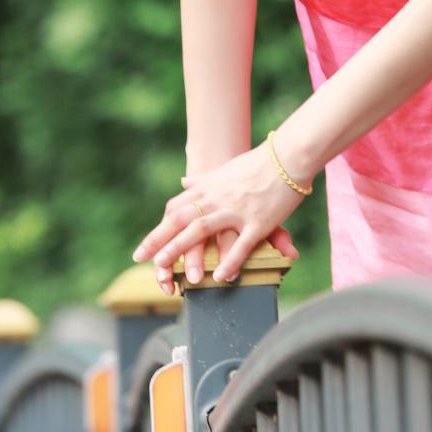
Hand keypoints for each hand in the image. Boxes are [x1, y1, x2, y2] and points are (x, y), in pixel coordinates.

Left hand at [132, 141, 306, 288]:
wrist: (289, 155)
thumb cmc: (259, 162)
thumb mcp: (225, 170)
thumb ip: (204, 180)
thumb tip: (184, 182)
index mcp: (210, 187)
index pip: (177, 209)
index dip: (159, 229)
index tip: (144, 247)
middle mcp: (217, 198)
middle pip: (181, 219)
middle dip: (159, 240)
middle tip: (141, 258)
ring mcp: (236, 209)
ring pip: (202, 229)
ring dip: (181, 248)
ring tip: (165, 267)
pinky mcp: (258, 220)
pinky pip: (241, 244)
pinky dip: (229, 261)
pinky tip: (219, 277)